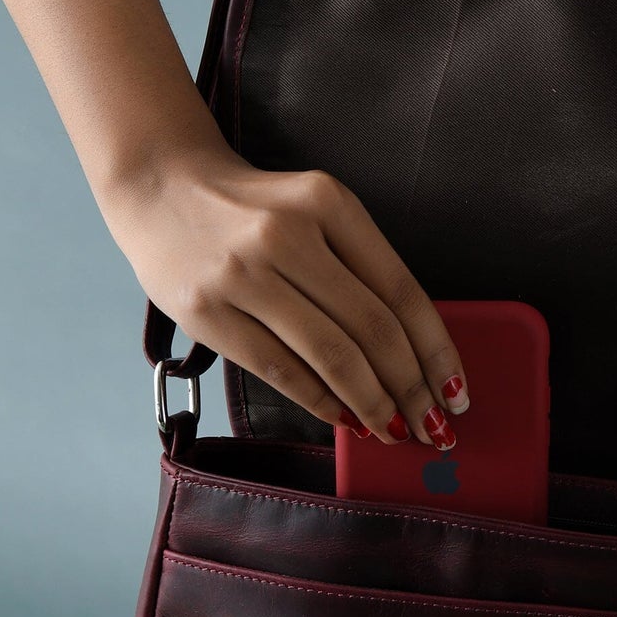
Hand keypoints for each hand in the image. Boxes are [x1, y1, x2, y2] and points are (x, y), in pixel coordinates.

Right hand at [102, 143, 469, 444]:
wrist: (160, 185)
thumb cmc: (253, 209)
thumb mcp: (315, 211)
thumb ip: (360, 267)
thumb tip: (410, 354)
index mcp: (328, 202)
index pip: (402, 290)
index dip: (437, 349)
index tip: (456, 389)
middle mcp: (288, 234)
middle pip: (373, 328)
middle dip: (412, 388)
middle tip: (432, 426)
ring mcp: (243, 273)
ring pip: (331, 355)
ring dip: (373, 403)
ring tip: (395, 430)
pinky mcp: (207, 311)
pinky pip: (280, 370)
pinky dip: (322, 402)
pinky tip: (345, 418)